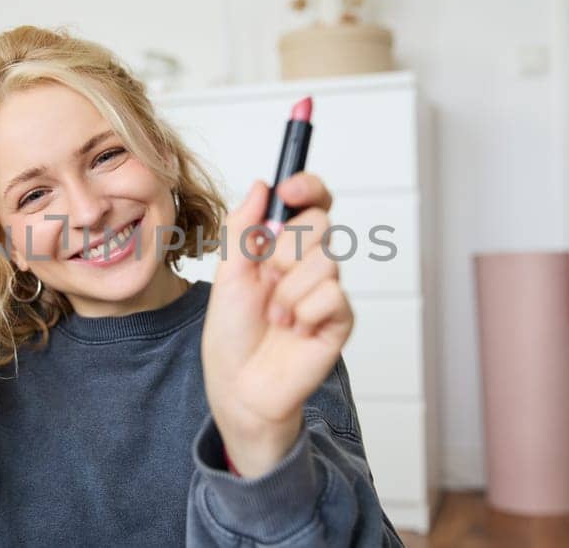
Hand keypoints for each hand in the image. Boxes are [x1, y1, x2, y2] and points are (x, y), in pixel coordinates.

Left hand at [201, 173, 354, 477]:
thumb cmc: (232, 332)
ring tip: (275, 316)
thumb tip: (263, 185)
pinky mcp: (340, 319)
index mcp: (282, 246)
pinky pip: (332, 295)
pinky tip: (293, 330)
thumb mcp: (228, 272)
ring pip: (325, 261)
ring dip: (289, 291)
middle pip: (321, 223)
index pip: (310, 202)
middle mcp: (309, 263)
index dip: (307, 187)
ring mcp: (327, 290)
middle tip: (268, 279)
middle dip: (286, 251)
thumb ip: (243, 226)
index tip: (288, 191)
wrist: (239, 383)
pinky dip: (304, 312)